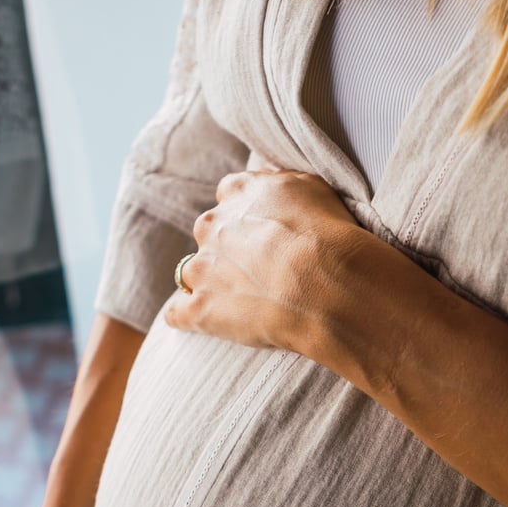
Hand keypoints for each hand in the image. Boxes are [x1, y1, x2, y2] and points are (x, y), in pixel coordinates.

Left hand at [164, 168, 359, 354]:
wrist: (324, 283)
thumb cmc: (328, 236)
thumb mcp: (312, 188)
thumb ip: (281, 185)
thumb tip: (269, 186)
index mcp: (238, 193)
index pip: (229, 196)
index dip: (245, 217)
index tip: (262, 233)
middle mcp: (212, 226)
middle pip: (209, 234)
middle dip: (227, 249)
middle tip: (258, 271)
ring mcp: (202, 269)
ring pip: (191, 273)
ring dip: (209, 283)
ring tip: (238, 301)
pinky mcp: (200, 309)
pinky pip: (179, 313)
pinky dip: (188, 316)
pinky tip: (205, 321)